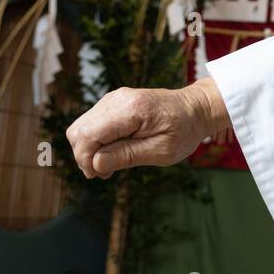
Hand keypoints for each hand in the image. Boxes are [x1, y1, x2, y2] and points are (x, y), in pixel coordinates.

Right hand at [66, 79, 227, 178]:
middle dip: (84, 156)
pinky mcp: (113, 103)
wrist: (196, 108)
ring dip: (89, 149)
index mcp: (130, 109)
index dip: (85, 159)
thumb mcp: (161, 151)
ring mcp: (113, 98)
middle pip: (77, 130)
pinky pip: (91, 124)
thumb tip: (94, 164)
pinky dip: (96, 141)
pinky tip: (113, 152)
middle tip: (105, 173)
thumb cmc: (184, 131)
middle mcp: (116, 99)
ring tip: (111, 164)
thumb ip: (126, 156)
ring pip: (80, 127)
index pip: (88, 134)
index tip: (101, 175)